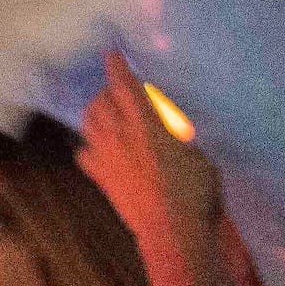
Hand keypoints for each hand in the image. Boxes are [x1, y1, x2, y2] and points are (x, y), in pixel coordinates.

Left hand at [83, 51, 223, 243]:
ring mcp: (106, 156)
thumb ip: (181, 133)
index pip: (125, 86)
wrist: (172, 231)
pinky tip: (95, 148)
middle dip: (107, 90)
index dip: (117, 68)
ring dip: (95, 112)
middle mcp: (119, 134)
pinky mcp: (100, 178)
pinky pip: (84, 154)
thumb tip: (171, 121)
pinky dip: (88, 146)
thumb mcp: (200, 154)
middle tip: (117, 90)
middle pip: (102, 101)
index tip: (111, 54)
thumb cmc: (195, 190)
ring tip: (104, 111)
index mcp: (146, 123)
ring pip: (88, 123)